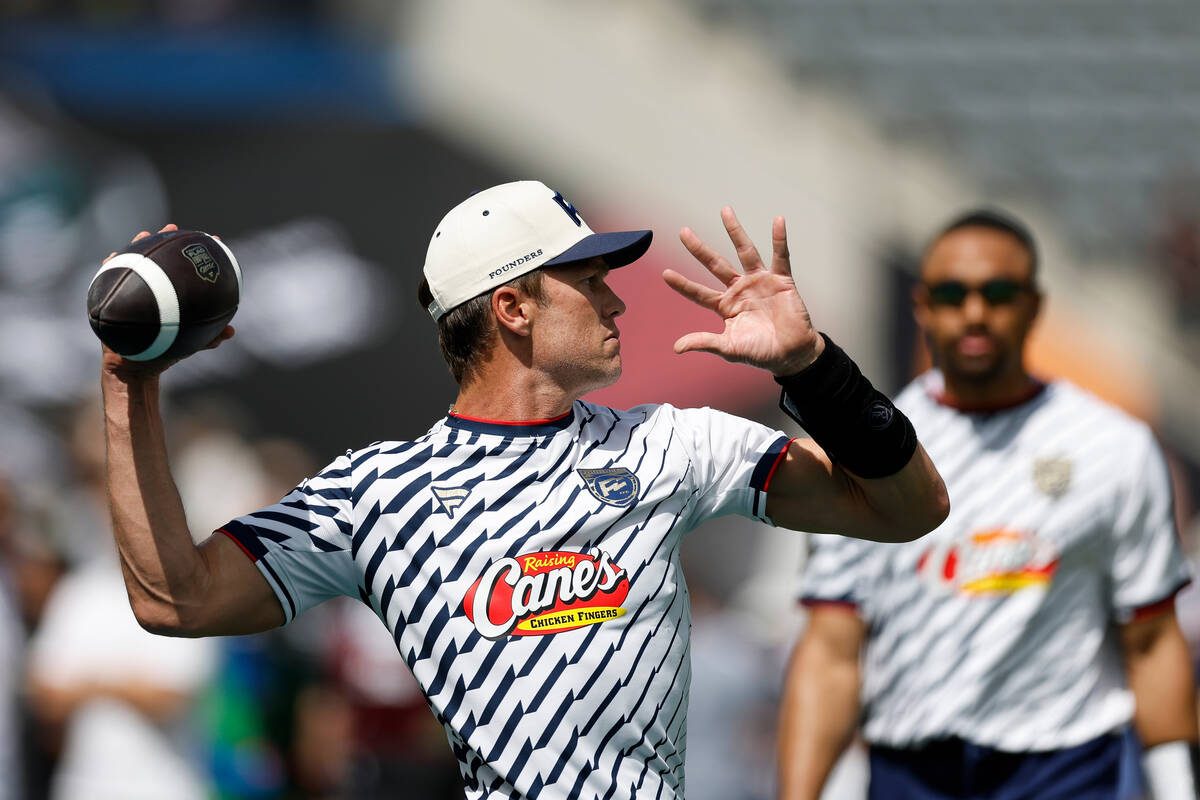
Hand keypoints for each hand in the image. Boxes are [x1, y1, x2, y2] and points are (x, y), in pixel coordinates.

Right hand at [99, 224, 234, 380]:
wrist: (136, 368)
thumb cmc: (165, 353)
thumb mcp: (190, 343)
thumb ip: (209, 338)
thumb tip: (230, 332)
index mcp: (176, 295)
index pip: (190, 269)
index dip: (201, 254)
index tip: (214, 240)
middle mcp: (157, 288)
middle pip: (163, 258)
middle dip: (168, 240)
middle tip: (175, 227)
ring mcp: (136, 290)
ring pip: (137, 263)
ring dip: (139, 246)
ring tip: (144, 233)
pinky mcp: (114, 298)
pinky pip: (109, 278)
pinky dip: (110, 266)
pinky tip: (110, 257)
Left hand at [664, 207, 823, 376]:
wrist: (791, 354)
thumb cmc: (761, 352)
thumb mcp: (729, 348)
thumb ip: (704, 342)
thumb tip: (677, 348)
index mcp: (725, 306)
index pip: (699, 292)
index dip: (683, 284)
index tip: (665, 274)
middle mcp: (739, 289)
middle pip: (715, 264)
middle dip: (699, 249)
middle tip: (683, 232)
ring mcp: (760, 282)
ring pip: (745, 251)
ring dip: (735, 231)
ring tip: (724, 211)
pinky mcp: (781, 280)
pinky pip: (781, 256)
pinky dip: (779, 239)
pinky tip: (778, 221)